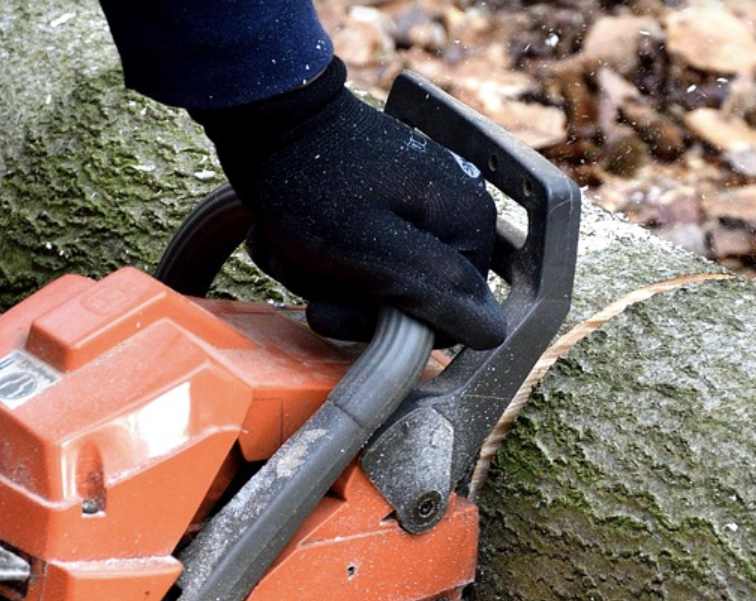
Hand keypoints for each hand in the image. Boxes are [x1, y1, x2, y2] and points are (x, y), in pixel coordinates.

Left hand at [193, 58, 505, 349]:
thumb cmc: (312, 186)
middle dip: (341, 294)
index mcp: (468, 223)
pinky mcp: (379, 198)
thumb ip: (438, 291)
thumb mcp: (374, 251)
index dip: (387, 325)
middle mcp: (453, 211)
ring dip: (316, 275)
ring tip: (284, 243)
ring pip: (370, 280)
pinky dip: (312, 253)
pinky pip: (353, 252)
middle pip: (405, 298)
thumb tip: (493, 333)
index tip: (334, 306)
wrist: (262, 113)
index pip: (445, 316)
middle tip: (300, 266)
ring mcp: (416, 202)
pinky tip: (284, 234)